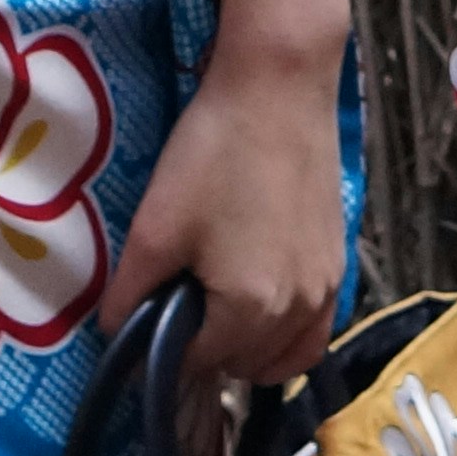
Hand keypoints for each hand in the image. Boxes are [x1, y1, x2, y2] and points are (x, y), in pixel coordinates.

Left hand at [100, 19, 348, 414]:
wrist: (279, 89)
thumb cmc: (214, 154)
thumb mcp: (154, 227)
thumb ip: (129, 295)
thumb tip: (116, 335)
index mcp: (249, 310)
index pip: (197, 364)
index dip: (162, 349)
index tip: (144, 321)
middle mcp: (297, 311)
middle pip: (242, 366)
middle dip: (207, 349)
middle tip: (177, 304)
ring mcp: (326, 287)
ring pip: (285, 357)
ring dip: (250, 352)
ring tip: (218, 310)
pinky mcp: (339, 261)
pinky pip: (315, 329)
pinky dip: (288, 336)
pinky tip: (261, 303)